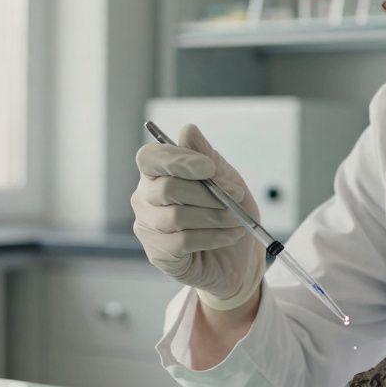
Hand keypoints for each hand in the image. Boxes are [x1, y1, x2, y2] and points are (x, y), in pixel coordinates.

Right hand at [132, 124, 264, 309]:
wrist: (240, 256)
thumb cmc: (230, 212)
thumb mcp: (227, 180)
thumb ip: (207, 157)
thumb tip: (188, 130)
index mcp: (158, 173)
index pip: (150, 158)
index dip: (178, 160)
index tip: (209, 168)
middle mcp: (145, 198)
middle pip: (166, 188)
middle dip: (207, 194)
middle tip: (233, 199)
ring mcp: (148, 227)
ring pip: (175, 216)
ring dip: (214, 216)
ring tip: (236, 220)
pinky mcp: (158, 253)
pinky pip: (182, 241)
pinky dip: (213, 236)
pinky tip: (228, 235)